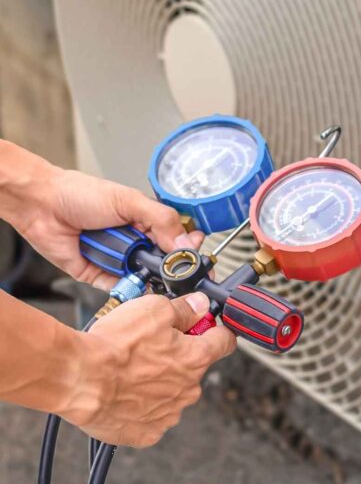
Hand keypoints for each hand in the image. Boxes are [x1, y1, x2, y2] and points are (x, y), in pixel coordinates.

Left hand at [15, 166, 202, 289]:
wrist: (42, 206)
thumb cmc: (80, 194)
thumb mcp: (129, 201)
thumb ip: (161, 219)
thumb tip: (185, 240)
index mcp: (147, 221)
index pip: (178, 238)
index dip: (187, 248)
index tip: (195, 255)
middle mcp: (136, 241)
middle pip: (165, 262)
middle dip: (171, 267)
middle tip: (177, 270)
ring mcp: (119, 259)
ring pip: (145, 277)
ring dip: (148, 277)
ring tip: (151, 274)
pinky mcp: (101, 275)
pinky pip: (121, 289)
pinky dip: (129, 289)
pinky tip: (135, 287)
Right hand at [62, 292, 235, 446]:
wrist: (79, 379)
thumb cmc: (115, 345)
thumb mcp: (155, 309)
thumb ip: (184, 308)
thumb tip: (200, 305)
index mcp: (196, 358)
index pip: (225, 341)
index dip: (215, 330)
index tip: (205, 326)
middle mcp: (189, 389)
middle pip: (195, 367)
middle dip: (180, 355)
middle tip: (152, 345)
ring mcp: (169, 414)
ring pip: (173, 392)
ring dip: (160, 381)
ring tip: (132, 369)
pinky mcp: (146, 432)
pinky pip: (152, 416)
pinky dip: (142, 405)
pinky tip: (125, 392)